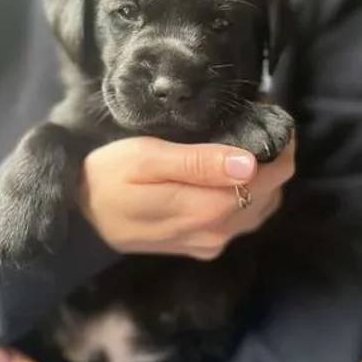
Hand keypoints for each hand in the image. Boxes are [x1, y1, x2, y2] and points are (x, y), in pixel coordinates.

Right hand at [78, 136, 294, 259]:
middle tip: (260, 121)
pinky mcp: (202, 248)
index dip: (281, 144)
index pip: (271, 176)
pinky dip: (251, 196)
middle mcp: (217, 233)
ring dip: (266, 177)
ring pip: (261, 209)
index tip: (271, 113)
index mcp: (208, 208)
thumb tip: (250, 164)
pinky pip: (243, 221)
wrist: (80, 217)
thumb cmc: (108, 176)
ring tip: (252, 143)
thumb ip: (198, 162)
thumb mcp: (146, 159)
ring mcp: (211, 244)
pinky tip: (236, 175)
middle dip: (275, 156)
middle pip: (272, 193)